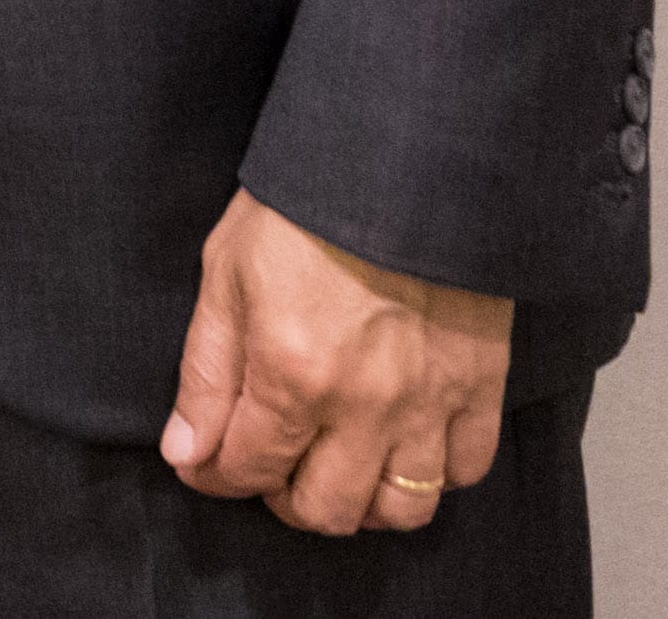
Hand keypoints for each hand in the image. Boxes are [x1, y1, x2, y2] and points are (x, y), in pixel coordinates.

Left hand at [160, 186, 509, 533]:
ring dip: (362, 501)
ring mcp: (430, 400)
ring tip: (338, 464)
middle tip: (273, 466)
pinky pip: (466, 469)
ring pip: (401, 508)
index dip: (214, 474)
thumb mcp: (226, 272)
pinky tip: (403, 443)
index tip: (206, 462)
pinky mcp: (481, 383)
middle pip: (325, 510)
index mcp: (292, 372)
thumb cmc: (302, 204)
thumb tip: (185, 451)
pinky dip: (434, 472)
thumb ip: (206, 372)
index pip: (246, 468)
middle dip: (286, 500)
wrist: (400, 157)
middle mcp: (364, 403)